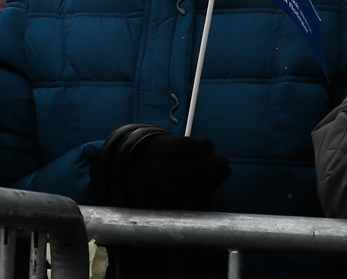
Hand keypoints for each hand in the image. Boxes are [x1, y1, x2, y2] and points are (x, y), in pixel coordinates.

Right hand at [90, 124, 232, 208]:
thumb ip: (183, 146)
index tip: (209, 145)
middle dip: (210, 167)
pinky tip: (210, 185)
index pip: (178, 149)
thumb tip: (210, 152)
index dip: (198, 147)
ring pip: (186, 188)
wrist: (121, 172)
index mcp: (150, 150)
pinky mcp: (156, 206)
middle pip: (185, 171)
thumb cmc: (150, 152)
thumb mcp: (160, 141)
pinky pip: (183, 201)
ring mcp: (152, 191)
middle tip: (225, 162)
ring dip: (210, 181)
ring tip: (223, 172)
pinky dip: (200, 193)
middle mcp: (149, 171)